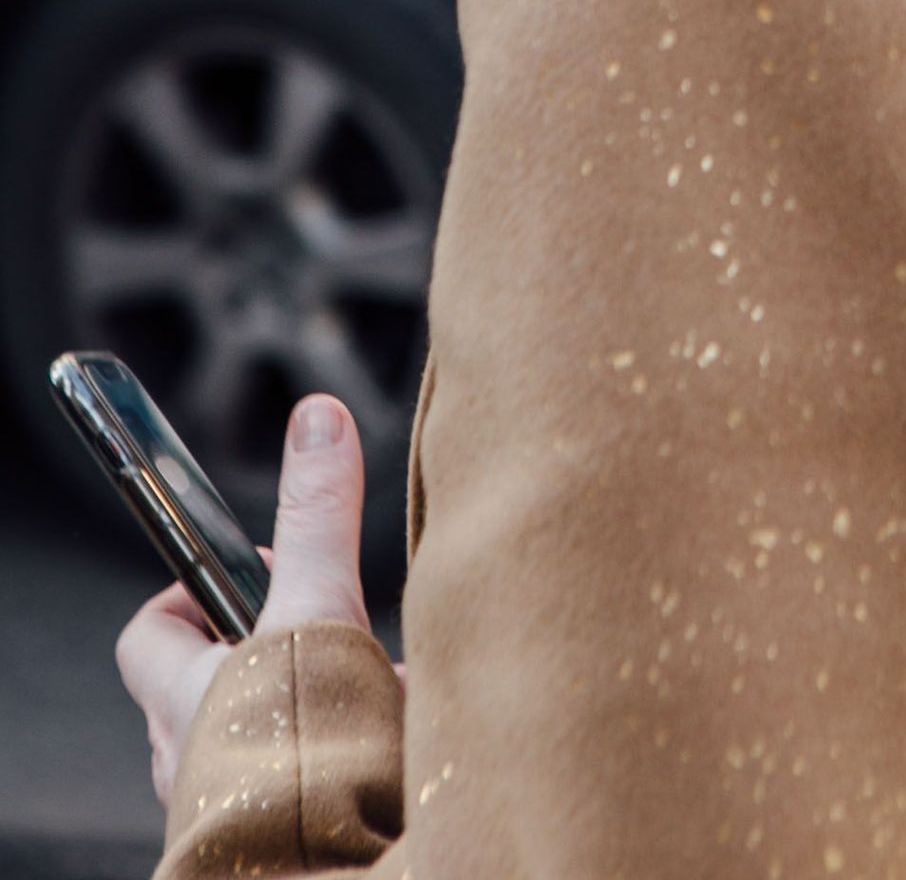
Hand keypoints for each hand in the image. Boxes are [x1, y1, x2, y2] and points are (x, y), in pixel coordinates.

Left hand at [116, 393, 373, 808]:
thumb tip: (317, 419)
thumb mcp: (316, 613)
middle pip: (217, 679)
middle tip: (336, 630)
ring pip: (268, 730)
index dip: (191, 592)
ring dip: (321, 704)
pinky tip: (403, 746)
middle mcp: (195, 760)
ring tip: (385, 694)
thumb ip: (320, 518)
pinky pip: (309, 781)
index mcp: (183, 699)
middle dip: (280, 648)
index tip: (254, 568)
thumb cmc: (300, 764)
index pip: (151, 632)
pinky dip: (351, 755)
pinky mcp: (283, 840)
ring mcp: (234, 804)